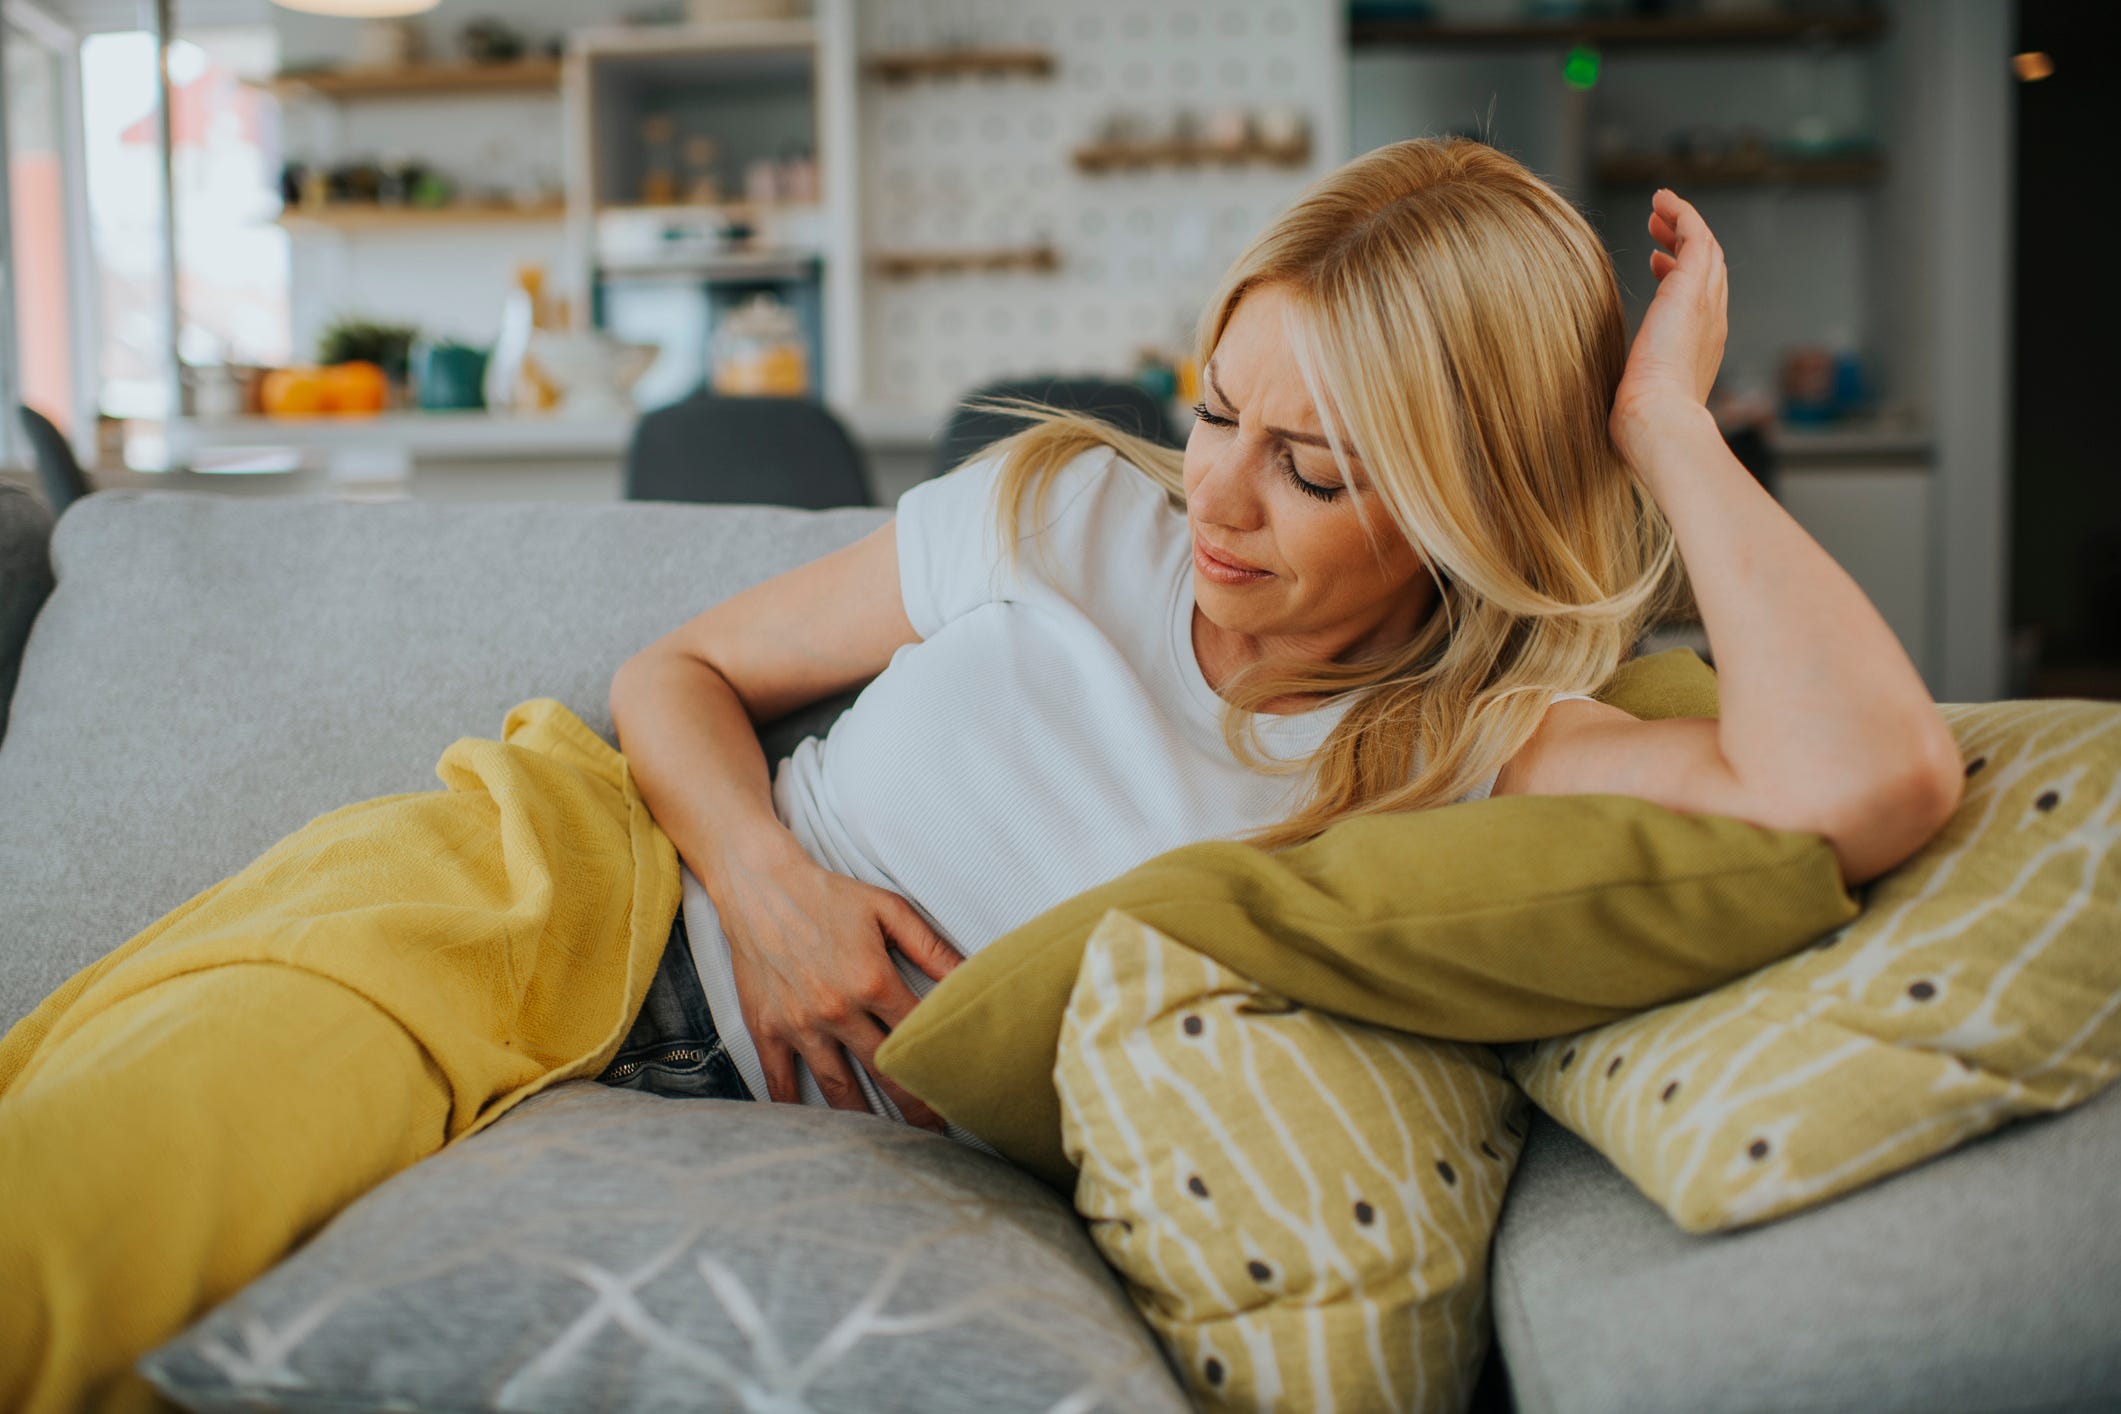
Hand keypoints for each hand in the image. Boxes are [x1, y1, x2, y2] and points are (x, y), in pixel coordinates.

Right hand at [711, 850, 960, 1130]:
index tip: (958, 1092)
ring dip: (864, 1119)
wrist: (759, 884)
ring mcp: (800, 1024)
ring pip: (838, 1087)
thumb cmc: (828, 895)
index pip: (917, 1037)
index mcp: (873, 980)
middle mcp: (837, 1009)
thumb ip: (932, 948)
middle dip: (913, 1107)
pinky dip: (797, 1110)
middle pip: (884, 1071)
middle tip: (935, 1134)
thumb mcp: (888, 910)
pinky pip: (781, 1081)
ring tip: (888, 1144)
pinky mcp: (767, 1029)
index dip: (940, 1066)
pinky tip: (817, 1132)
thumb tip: (972, 975)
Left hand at [1611, 188, 1727, 465]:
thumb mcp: (1638, 397)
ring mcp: (1705, 302)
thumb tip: (1613, 391)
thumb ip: (1632, 384)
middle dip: (1684, 243)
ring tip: (1658, 210)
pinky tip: (1662, 200)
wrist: (1657, 420)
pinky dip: (1682, 213)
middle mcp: (1710, 322)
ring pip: (1705, 248)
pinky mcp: (1691, 286)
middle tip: (1658, 228)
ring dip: (1682, 223)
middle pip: (1708, 269)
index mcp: (1699, 349)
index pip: (1699, 301)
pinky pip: (1696, 234)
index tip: (1656, 264)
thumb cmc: (1640, 422)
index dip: (1679, 275)